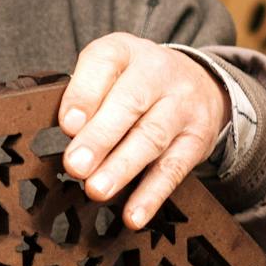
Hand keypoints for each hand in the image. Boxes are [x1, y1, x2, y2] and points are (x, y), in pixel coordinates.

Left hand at [56, 35, 230, 227]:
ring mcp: (182, 106)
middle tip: (76, 165)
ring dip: (122, 168)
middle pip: (129, 103)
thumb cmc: (134, 80)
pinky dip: (152, 194)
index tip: (67, 124)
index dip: (85, 94)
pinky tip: (133, 214)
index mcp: (125, 51)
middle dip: (100, 137)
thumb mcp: (109, 70)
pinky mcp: (197, 139)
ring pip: (152, 138)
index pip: (104, 62)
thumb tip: (66, 133)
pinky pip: (174, 169)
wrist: (199, 81)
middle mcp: (158, 72)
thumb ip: (84, 95)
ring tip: (97, 190)